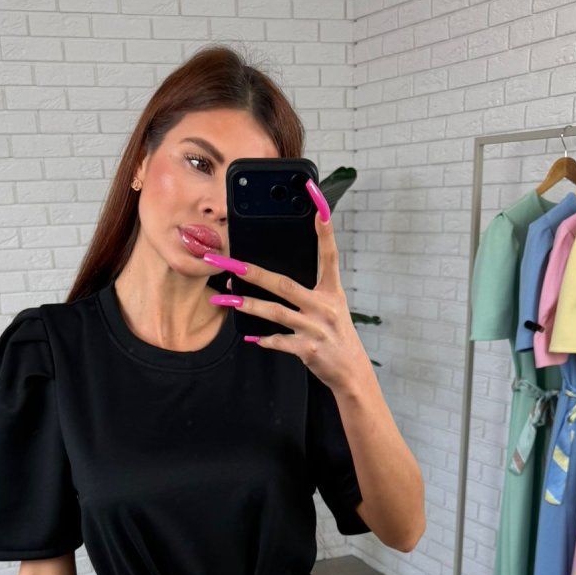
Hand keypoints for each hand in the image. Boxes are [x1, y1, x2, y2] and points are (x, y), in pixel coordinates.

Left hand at [203, 177, 368, 394]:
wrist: (351, 372)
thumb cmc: (336, 336)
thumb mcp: (331, 307)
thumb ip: (309, 291)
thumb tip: (272, 277)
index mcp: (332, 291)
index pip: (328, 254)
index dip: (324, 229)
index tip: (318, 202)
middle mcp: (324, 306)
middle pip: (284, 284)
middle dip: (253, 272)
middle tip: (228, 261)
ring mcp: (315, 328)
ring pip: (275, 312)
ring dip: (247, 305)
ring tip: (224, 298)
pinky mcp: (308, 349)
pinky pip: (279, 342)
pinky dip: (265, 340)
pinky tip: (250, 337)